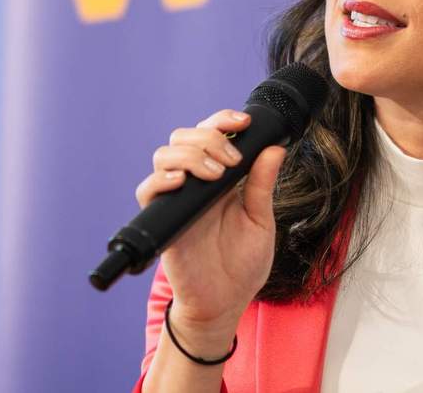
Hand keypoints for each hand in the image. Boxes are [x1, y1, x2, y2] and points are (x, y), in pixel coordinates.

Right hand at [135, 109, 287, 335]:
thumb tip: (274, 148)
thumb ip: (262, 184)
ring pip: (164, 155)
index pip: (212, 134)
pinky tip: (182, 182)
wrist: (226, 302)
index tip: (244, 122)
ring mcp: (176, 200)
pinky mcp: (162, 220)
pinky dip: (162, 180)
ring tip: (215, 174)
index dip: (223, 120)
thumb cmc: (242, 264)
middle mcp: (194, 183)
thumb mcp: (261, 220)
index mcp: (220, 178)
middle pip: (184, 137)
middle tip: (232, 160)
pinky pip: (148, 190)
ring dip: (190, 155)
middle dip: (209, 137)